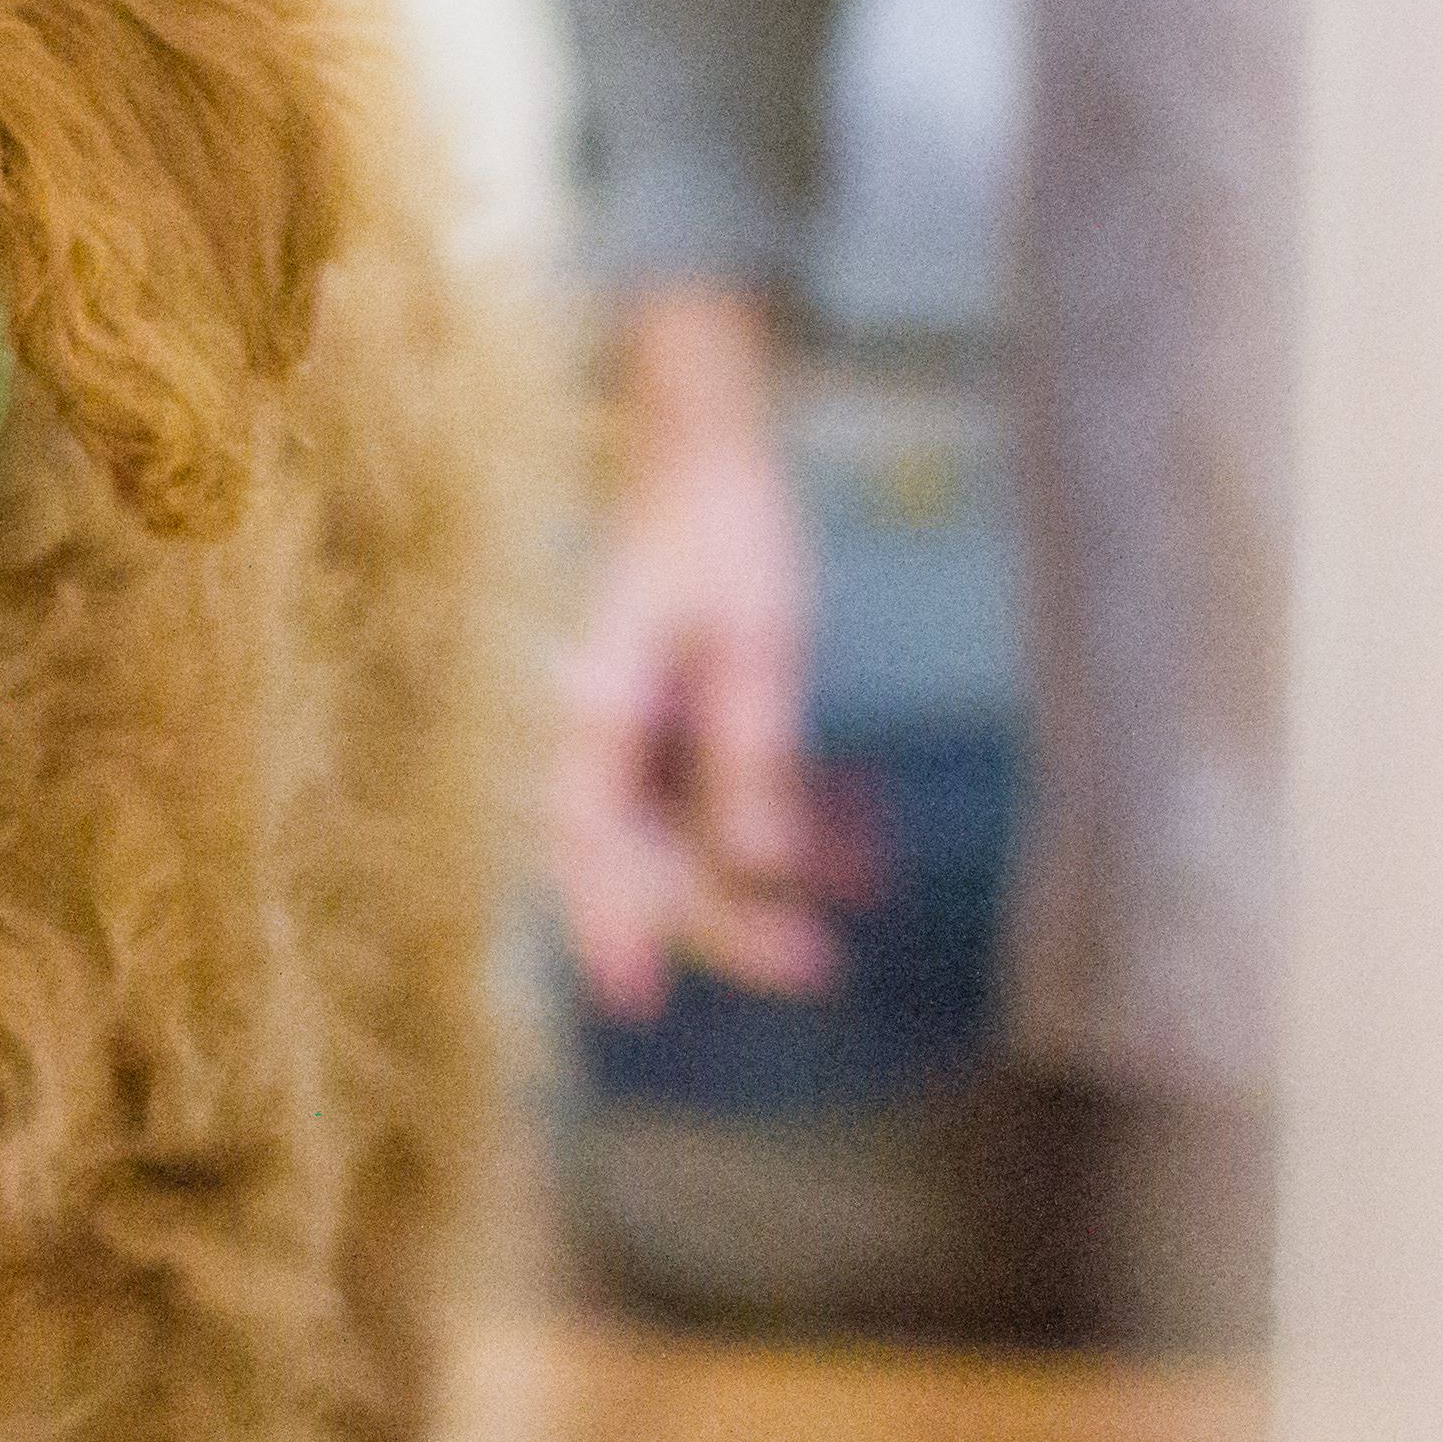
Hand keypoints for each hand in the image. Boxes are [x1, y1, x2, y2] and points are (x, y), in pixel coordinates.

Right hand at [550, 285, 840, 1022]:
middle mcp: (607, 732)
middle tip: (813, 966)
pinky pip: (721, 798)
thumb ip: (752, 756)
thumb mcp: (756, 639)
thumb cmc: (724, 526)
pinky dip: (780, 830)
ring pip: (688, 837)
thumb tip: (760, 871)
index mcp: (601, 711)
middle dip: (725, 921)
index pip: (588, 843)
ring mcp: (643, 728)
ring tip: (844, 917)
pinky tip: (854, 856)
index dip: (608, 927)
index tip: (639, 1000)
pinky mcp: (681, 717)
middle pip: (645, 858)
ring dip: (760, 883)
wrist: (704, 441)